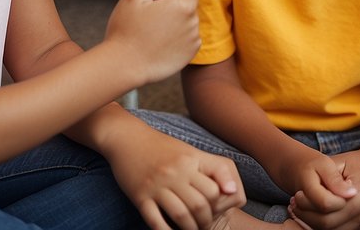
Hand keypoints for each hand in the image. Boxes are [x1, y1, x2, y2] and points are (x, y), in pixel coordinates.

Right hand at [103, 0, 200, 85]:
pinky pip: (186, 39)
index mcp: (184, 6)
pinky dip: (176, 37)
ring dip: (174, 21)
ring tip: (151, 28)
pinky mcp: (187, 56)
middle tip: (148, 12)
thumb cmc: (126, 29)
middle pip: (187, 5)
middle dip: (172, 4)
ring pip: (186, 23)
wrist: (122, 66)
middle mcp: (193, 24)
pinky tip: (157, 41)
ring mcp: (191, 42)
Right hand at [108, 127, 243, 229]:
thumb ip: (212, 168)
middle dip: (206, 220)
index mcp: (191, 159)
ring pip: (180, 215)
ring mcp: (157, 185)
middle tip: (205, 225)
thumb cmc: (162, 147)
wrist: (128, 138)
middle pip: (200, 204)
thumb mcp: (190, 152)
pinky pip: (155, 220)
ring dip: (189, 228)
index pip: (216, 185)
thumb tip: (232, 190)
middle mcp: (176, 172)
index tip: (220, 209)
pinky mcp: (140, 196)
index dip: (222, 202)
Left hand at [290, 150, 359, 229]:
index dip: (310, 203)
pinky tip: (309, 214)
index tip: (297, 194)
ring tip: (298, 208)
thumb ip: (332, 179)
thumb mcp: (338, 162)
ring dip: (310, 223)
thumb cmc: (351, 163)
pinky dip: (319, 226)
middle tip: (294, 203)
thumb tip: (331, 195)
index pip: (332, 206)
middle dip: (307, 215)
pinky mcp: (357, 226)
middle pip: (330, 223)